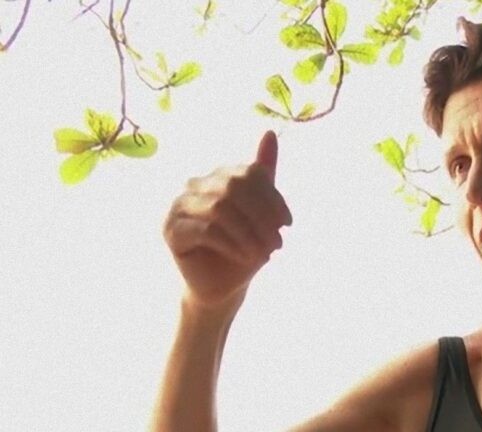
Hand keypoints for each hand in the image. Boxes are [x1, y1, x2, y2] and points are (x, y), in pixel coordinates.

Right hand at [162, 130, 292, 310]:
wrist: (223, 286)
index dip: (272, 197)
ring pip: (220, 207)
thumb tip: (268, 132)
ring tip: (266, 253)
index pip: (248, 173)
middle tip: (278, 243)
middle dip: (262, 216)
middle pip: (234, 187)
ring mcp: (178, 205)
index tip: (288, 224)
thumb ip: (263, 175)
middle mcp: (195, 185)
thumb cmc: (245, 247)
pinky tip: (247, 258)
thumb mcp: (261, 212)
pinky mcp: (171, 229)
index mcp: (218, 176)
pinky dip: (233, 244)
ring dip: (250, 233)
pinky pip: (207, 229)